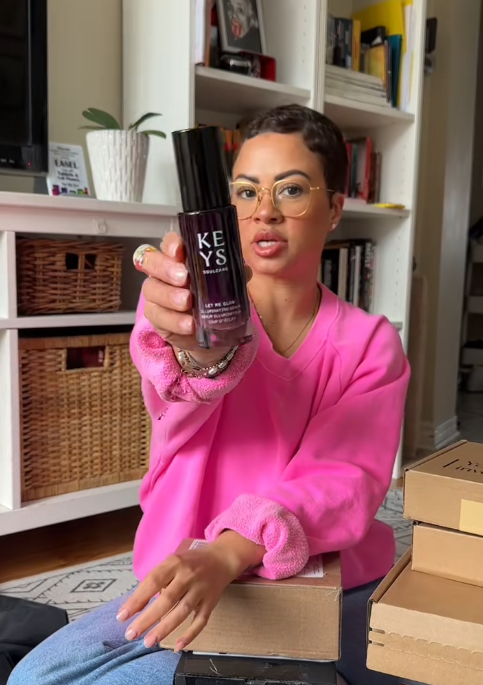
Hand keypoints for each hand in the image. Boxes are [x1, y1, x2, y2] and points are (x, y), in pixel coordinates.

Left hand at [117, 533, 264, 650]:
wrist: (221, 558)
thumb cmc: (190, 562)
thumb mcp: (173, 562)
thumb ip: (158, 579)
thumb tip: (137, 605)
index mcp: (175, 563)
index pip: (153, 581)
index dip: (137, 599)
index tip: (122, 616)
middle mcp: (189, 575)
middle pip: (167, 599)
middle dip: (147, 618)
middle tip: (131, 634)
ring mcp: (201, 590)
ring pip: (182, 611)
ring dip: (164, 628)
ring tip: (148, 642)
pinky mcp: (211, 602)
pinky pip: (201, 621)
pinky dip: (190, 634)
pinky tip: (177, 645)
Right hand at [137, 233, 251, 364]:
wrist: (210, 331)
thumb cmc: (215, 300)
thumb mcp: (227, 285)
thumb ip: (233, 274)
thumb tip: (244, 269)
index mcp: (180, 258)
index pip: (169, 243)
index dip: (172, 244)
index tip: (180, 251)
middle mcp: (162, 272)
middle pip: (152, 261)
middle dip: (166, 268)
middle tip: (184, 277)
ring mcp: (156, 293)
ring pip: (151, 289)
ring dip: (170, 296)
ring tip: (187, 302)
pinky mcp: (155, 316)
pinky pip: (158, 316)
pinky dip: (174, 320)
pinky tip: (188, 324)